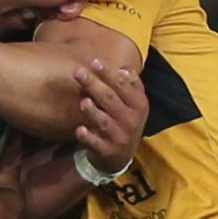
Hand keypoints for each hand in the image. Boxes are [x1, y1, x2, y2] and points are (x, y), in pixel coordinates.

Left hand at [73, 58, 144, 174]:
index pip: (124, 86)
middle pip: (111, 100)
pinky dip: (88, 138)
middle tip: (78, 72)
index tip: (95, 62)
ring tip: (83, 101)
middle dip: (95, 85)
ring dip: (93, 112)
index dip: (110, 74)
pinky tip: (79, 130)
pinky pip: (97, 144)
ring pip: (105, 122)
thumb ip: (131, 85)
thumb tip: (125, 68)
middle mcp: (132, 120)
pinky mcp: (108, 151)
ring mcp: (120, 137)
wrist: (121, 156)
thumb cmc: (124, 121)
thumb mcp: (133, 104)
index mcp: (139, 104)